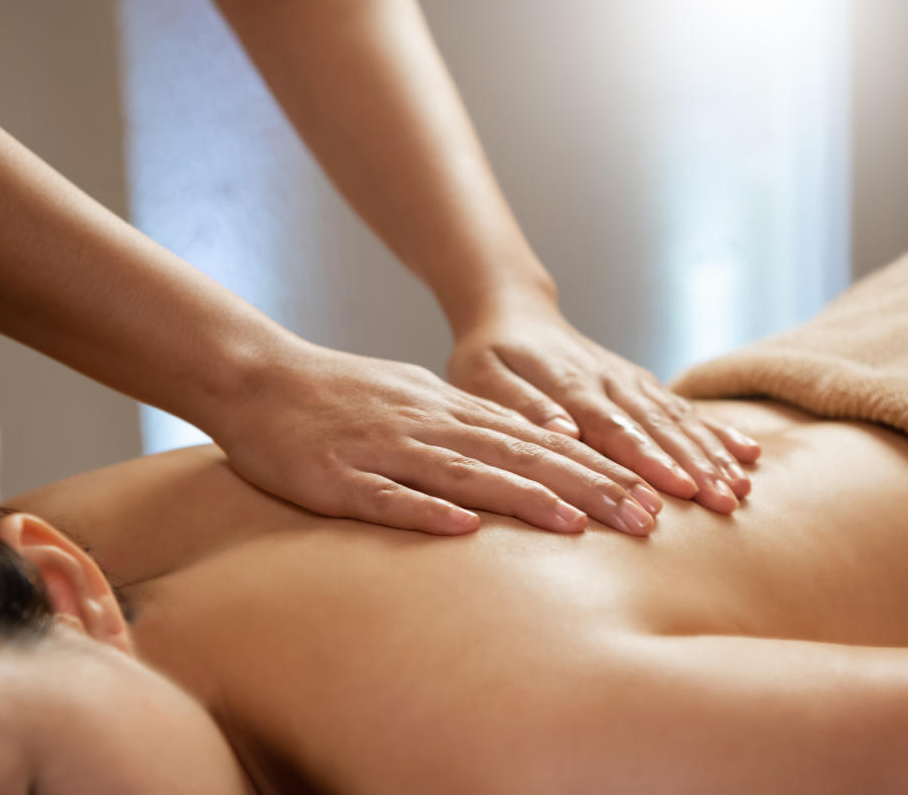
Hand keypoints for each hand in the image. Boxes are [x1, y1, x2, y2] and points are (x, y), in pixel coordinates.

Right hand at [208, 342, 663, 535]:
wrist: (260, 378)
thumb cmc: (341, 395)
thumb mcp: (416, 399)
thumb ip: (468, 426)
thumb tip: (528, 450)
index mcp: (449, 410)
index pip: (538, 443)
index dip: (596, 470)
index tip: (647, 499)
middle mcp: (428, 425)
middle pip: (519, 458)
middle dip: (584, 488)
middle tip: (642, 519)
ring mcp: (383, 450)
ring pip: (465, 472)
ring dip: (523, 498)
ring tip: (576, 525)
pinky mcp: (336, 478)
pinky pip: (384, 496)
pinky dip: (423, 510)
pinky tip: (461, 529)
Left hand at [447, 300, 759, 512]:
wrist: (512, 314)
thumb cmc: (489, 355)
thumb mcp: (483, 378)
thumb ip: (522, 406)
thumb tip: (564, 433)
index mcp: (570, 385)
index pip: (613, 428)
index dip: (647, 460)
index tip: (679, 491)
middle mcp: (609, 381)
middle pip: (658, 427)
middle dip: (695, 466)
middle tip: (726, 504)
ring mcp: (630, 381)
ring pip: (678, 419)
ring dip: (712, 454)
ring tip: (743, 489)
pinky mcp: (640, 383)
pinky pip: (683, 408)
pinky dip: (716, 430)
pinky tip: (748, 453)